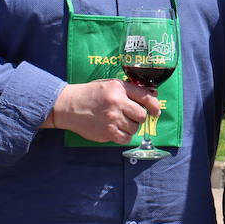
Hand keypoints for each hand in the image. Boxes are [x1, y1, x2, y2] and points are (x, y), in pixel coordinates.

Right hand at [45, 79, 160, 143]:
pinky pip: (126, 138)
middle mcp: (117, 103)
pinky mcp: (107, 133)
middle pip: (141, 116)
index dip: (154, 105)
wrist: (69, 106)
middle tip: (130, 116)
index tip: (155, 111)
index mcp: (119, 88)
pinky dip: (124, 136)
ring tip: (119, 122)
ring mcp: (112, 119)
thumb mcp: (110, 85)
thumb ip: (130, 89)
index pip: (145, 97)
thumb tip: (153, 96)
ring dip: (130, 127)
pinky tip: (116, 130)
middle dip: (139, 117)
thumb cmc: (91, 94)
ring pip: (134, 128)